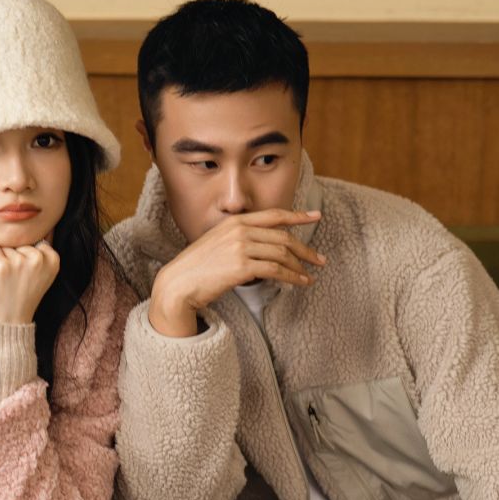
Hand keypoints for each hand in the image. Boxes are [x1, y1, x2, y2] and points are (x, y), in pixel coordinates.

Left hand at [0, 238, 60, 325]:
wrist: (9, 322)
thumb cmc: (22, 296)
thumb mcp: (42, 274)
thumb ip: (42, 252)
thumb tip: (46, 226)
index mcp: (53, 260)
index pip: (34, 239)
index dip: (26, 254)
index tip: (27, 274)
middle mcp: (39, 258)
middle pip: (18, 240)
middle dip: (13, 256)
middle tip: (15, 279)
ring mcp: (20, 261)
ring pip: (4, 244)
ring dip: (1, 259)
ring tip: (6, 280)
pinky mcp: (1, 265)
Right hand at [149, 208, 324, 336]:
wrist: (178, 284)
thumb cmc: (197, 269)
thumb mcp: (218, 245)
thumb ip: (240, 241)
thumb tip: (265, 249)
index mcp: (235, 222)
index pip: (273, 215)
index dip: (297, 215)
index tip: (315, 216)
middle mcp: (239, 230)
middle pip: (283, 237)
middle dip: (305, 249)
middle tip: (320, 260)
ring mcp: (241, 247)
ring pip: (282, 254)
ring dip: (300, 266)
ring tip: (310, 276)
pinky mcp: (242, 267)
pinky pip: (276, 271)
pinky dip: (292, 277)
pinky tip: (300, 283)